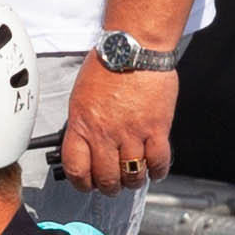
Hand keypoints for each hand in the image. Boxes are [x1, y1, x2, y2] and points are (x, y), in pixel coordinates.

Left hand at [58, 53, 171, 191]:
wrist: (133, 48)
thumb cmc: (107, 66)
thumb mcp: (81, 97)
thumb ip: (82, 125)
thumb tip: (85, 147)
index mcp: (82, 125)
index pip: (76, 168)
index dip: (81, 183)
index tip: (87, 184)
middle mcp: (105, 133)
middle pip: (106, 177)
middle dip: (109, 187)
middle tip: (113, 184)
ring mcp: (132, 132)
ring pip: (133, 174)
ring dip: (133, 182)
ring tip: (133, 178)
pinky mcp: (157, 128)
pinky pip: (159, 161)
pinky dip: (158, 171)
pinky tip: (155, 170)